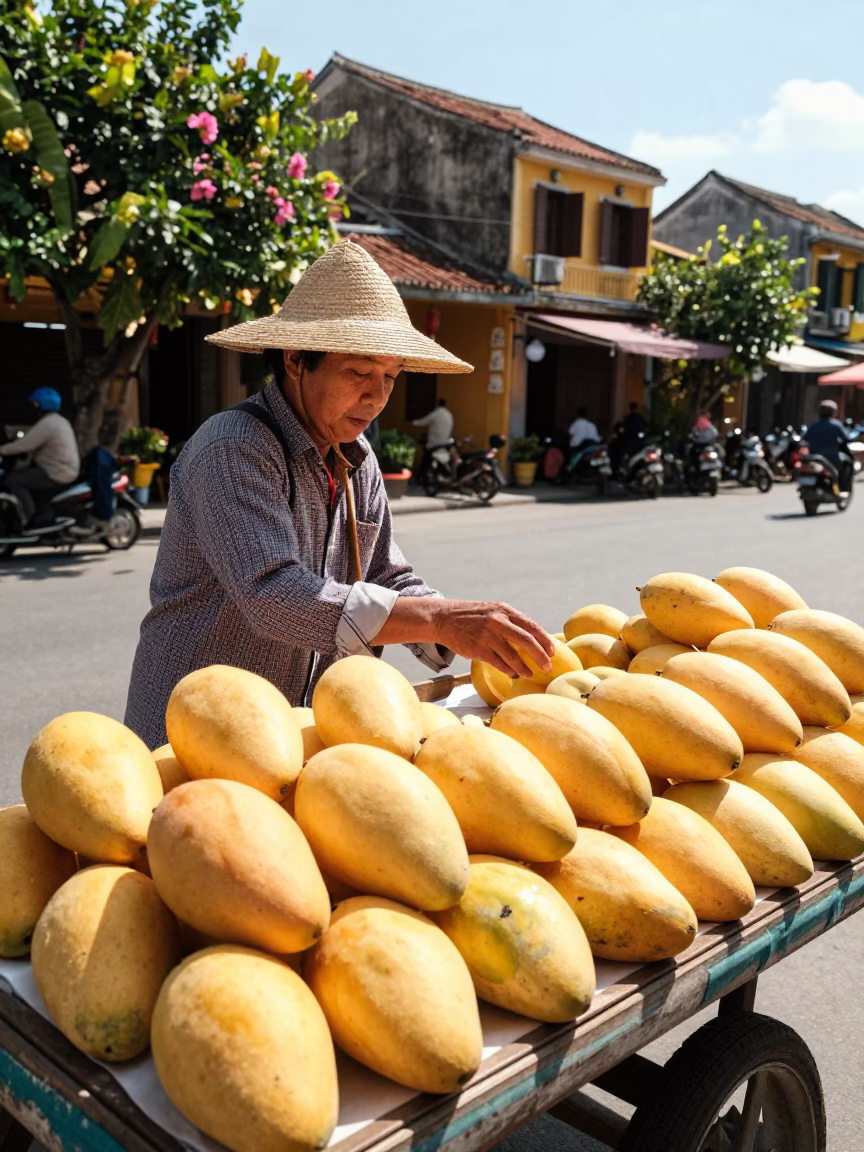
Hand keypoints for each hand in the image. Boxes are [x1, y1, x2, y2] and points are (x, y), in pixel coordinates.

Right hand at [429, 599, 553, 677]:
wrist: (444, 618)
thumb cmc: (471, 616)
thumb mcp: (493, 611)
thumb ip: (510, 622)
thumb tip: (532, 639)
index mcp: (504, 611)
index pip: (531, 626)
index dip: (545, 640)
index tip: (553, 651)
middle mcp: (498, 622)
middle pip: (527, 641)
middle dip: (541, 655)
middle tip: (547, 666)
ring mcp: (488, 636)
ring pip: (513, 656)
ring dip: (524, 667)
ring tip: (530, 674)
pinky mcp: (478, 649)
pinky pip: (499, 664)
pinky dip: (509, 670)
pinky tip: (513, 674)